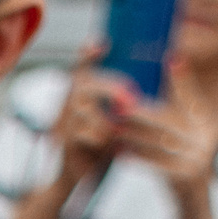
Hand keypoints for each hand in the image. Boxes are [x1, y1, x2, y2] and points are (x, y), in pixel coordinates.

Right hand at [48, 44, 124, 183]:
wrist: (79, 174)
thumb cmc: (101, 142)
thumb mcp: (112, 117)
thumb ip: (123, 100)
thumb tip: (153, 84)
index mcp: (81, 91)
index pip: (81, 66)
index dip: (88, 53)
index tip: (101, 44)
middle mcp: (69, 102)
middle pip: (84, 83)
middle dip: (110, 87)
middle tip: (131, 97)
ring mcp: (64, 121)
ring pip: (86, 111)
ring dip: (107, 121)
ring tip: (119, 131)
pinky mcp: (65, 141)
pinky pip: (84, 134)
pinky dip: (101, 139)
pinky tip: (109, 145)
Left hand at [114, 54, 217, 218]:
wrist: (196, 212)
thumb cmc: (182, 172)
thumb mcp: (183, 142)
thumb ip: (176, 115)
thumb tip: (167, 74)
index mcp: (207, 126)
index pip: (193, 98)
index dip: (183, 79)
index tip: (171, 57)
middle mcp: (206, 140)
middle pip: (169, 120)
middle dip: (141, 111)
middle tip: (118, 103)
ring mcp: (197, 160)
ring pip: (158, 142)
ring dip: (132, 133)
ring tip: (111, 126)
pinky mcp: (185, 179)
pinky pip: (156, 164)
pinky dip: (136, 157)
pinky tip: (119, 152)